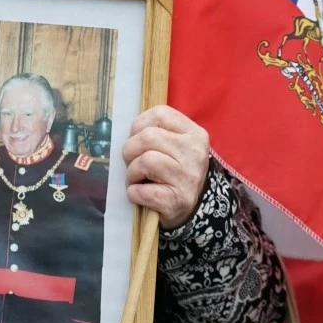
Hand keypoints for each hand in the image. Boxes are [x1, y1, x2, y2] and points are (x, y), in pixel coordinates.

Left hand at [122, 106, 210, 229]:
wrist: (195, 208)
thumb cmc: (176, 171)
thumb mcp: (175, 146)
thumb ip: (157, 132)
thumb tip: (128, 133)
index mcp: (194, 134)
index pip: (160, 114)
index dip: (139, 125)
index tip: (137, 139)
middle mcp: (194, 153)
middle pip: (148, 136)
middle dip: (130, 150)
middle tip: (132, 162)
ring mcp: (188, 178)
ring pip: (145, 161)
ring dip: (132, 173)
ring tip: (137, 179)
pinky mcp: (177, 201)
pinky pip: (142, 191)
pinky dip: (134, 193)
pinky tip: (140, 194)